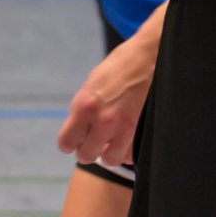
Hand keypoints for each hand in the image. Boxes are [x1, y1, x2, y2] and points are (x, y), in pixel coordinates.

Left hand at [56, 9, 162, 164]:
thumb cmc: (119, 67)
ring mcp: (124, 126)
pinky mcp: (142, 129)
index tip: (74, 142)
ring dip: (108, 153)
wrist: (149, 56)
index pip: (66, 142)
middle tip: (93, 143)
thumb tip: (78, 132)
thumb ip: (83, 110)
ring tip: (111, 143)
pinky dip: (127, 151)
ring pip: (110, 160)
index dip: (69, 144)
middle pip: (86, 155)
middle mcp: (102, 119)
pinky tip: (126, 140)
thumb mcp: (91, 84)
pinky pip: (130, 154)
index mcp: (84, 105)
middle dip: (88, 151)